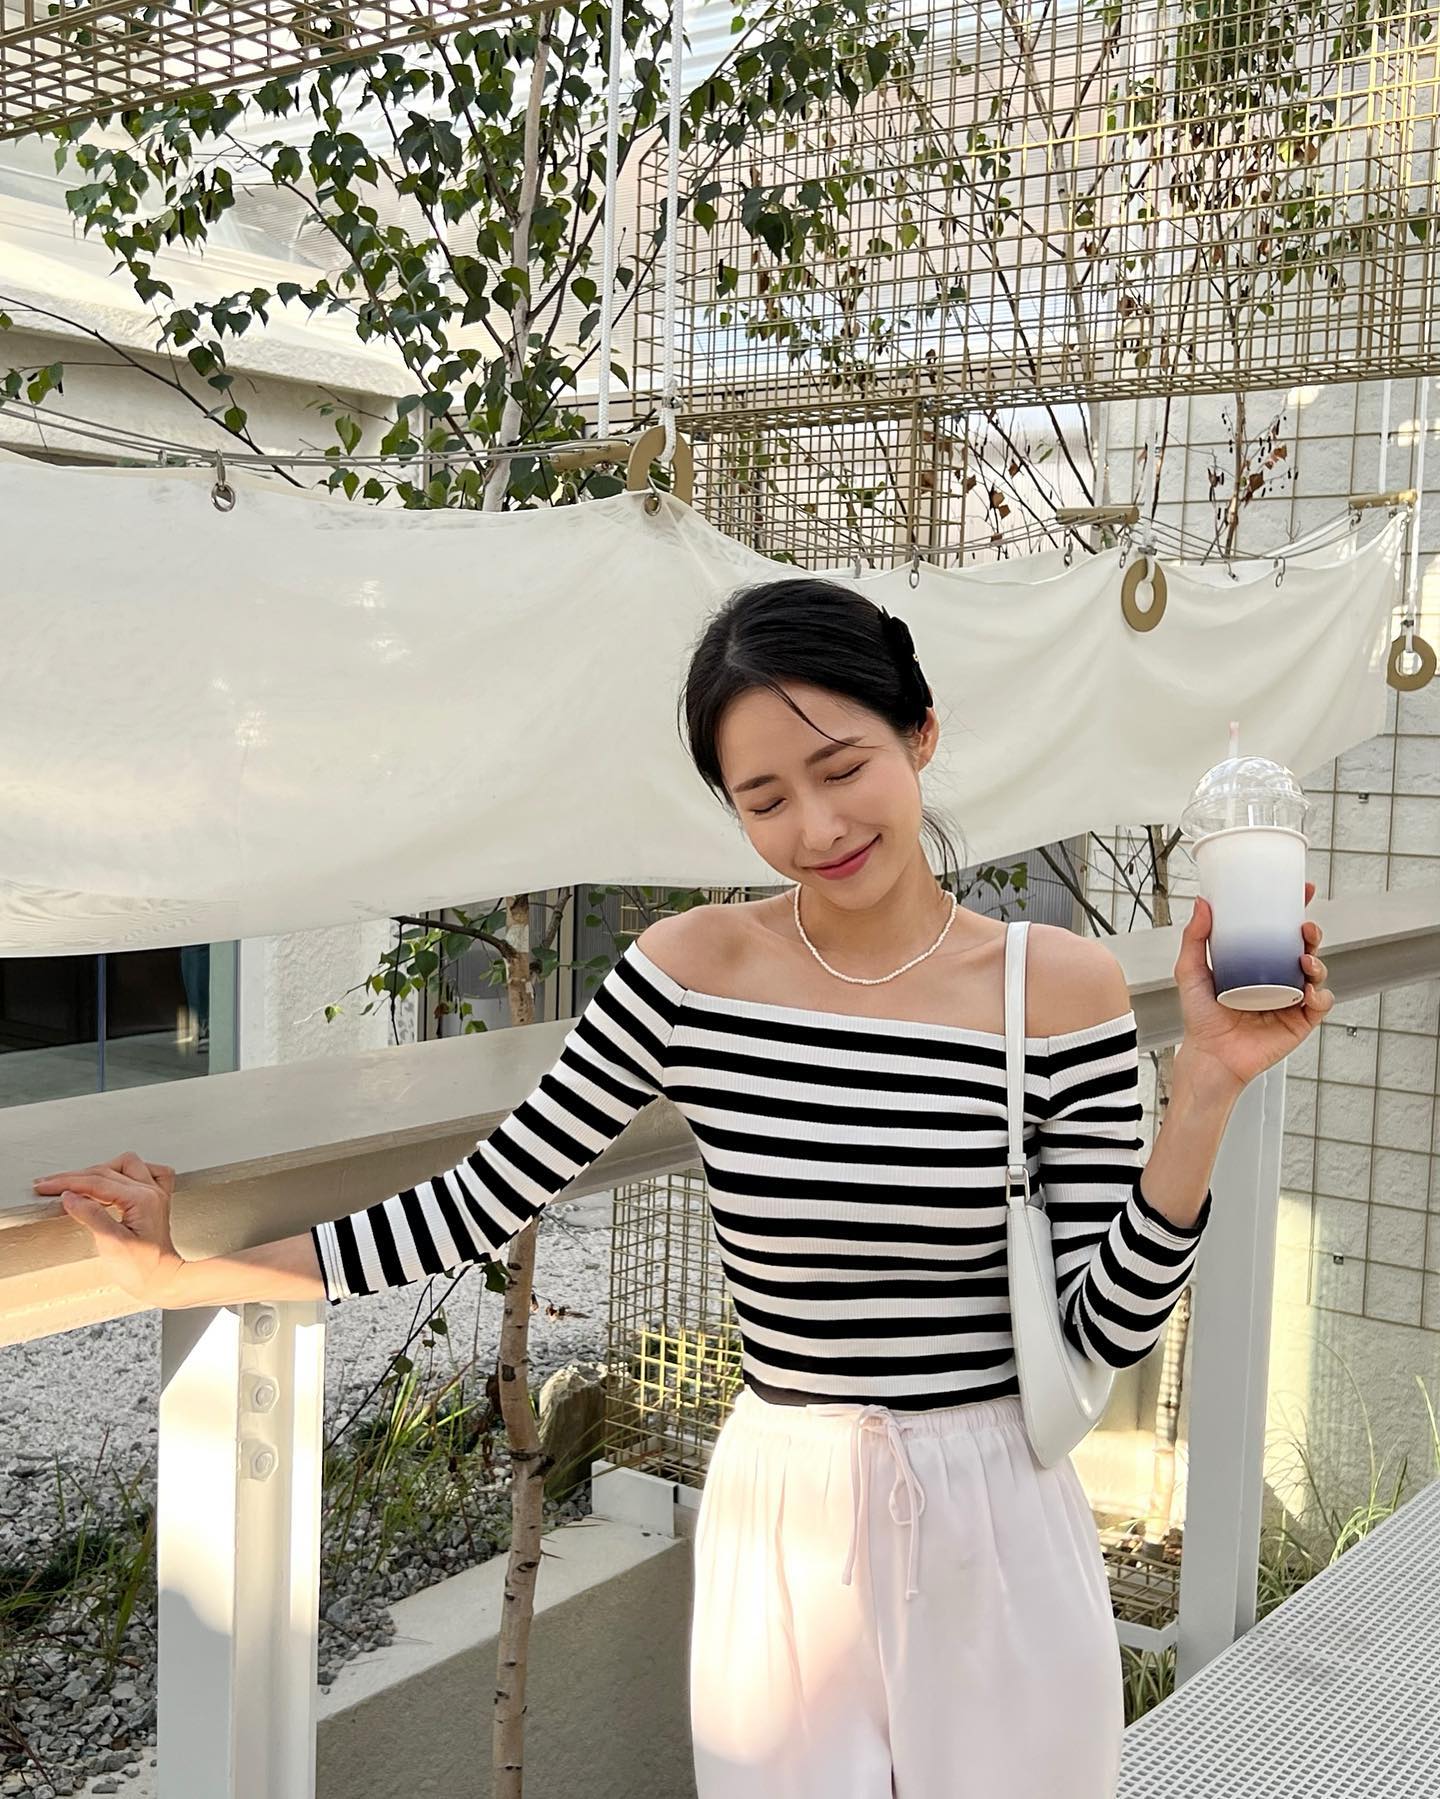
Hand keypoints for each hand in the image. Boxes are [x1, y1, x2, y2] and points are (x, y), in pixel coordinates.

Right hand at [32, 1151, 184, 1304]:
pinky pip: (145, 1172)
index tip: (45, 1186)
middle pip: (107, 1171)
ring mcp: (155, 1193)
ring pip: (125, 1166)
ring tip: (76, 1183)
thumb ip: (91, 1215)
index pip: (97, 1182)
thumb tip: (70, 1196)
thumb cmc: (142, 1269)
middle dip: (75, 1177)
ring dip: (99, 1171)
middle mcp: (151, 1191)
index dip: (67, 1183)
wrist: (163, 1281)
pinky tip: (113, 1180)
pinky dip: (124, 1173)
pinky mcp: (154, 1200)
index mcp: (142, 1199)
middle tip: (50, 1185)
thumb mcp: (111, 1244)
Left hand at [1174, 879, 1332, 1095]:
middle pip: (1304, 949)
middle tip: (1305, 927)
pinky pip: (1320, 1004)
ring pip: (1316, 974)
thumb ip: (1195, 938)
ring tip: (1304, 960)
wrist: (1209, 1056)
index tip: (1304, 891)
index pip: (1280, 932)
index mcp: (1257, 964)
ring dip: (1317, 962)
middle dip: (1311, 934)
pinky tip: (1308, 992)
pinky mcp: (1299, 1022)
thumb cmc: (1200, 1018)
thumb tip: (1202, 903)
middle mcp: (1277, 979)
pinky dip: (1320, 995)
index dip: (1295, 911)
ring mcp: (1291, 1000)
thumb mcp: (1191, 971)